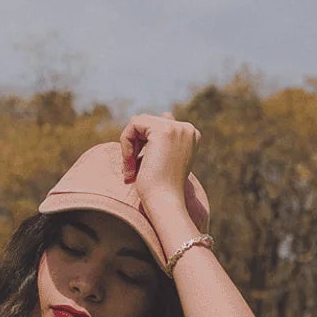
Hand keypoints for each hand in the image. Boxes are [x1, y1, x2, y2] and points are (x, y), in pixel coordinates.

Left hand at [119, 114, 209, 233]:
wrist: (164, 202)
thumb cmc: (162, 188)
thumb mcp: (165, 159)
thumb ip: (165, 137)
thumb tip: (167, 113)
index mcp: (191, 135)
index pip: (158, 125)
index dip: (144, 144)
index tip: (145, 166)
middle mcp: (188, 129)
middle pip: (146, 123)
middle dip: (135, 145)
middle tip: (131, 170)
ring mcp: (177, 128)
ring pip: (138, 122)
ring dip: (129, 146)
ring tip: (130, 168)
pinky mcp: (163, 130)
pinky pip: (133, 125)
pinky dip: (126, 144)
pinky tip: (130, 163)